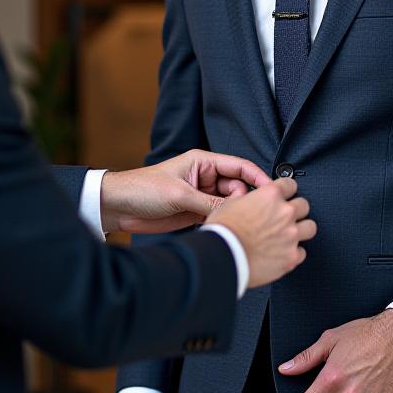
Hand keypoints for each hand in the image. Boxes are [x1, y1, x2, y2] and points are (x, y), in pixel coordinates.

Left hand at [100, 149, 272, 233]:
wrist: (119, 206)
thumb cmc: (144, 189)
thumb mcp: (179, 194)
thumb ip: (209, 202)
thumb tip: (237, 210)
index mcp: (203, 162)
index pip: (239, 166)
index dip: (258, 177)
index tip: (273, 191)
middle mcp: (205, 177)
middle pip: (238, 187)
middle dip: (246, 200)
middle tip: (249, 215)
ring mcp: (201, 195)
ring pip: (230, 204)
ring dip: (235, 213)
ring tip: (239, 225)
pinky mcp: (196, 212)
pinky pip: (218, 216)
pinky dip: (224, 222)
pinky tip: (227, 230)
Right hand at [206, 178, 315, 287]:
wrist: (223, 256)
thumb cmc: (223, 231)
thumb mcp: (229, 204)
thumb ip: (244, 198)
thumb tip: (245, 196)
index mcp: (270, 196)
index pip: (291, 184)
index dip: (287, 189)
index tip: (285, 194)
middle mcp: (285, 213)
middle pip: (304, 205)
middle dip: (296, 209)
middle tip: (285, 216)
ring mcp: (291, 235)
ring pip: (310, 227)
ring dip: (301, 229)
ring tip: (290, 234)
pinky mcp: (291, 257)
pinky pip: (302, 251)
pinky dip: (294, 252)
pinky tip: (283, 252)